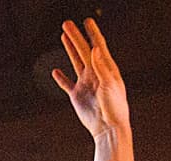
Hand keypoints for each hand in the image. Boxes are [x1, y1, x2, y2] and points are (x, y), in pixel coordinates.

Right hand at [53, 18, 130, 139]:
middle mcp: (95, 74)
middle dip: (75, 36)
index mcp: (106, 69)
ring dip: (69, 48)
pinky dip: (61, 78)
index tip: (87, 21)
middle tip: (67, 23)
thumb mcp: (109, 85)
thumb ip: (101, 66)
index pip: (98, 46)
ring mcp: (86, 84)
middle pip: (83, 50)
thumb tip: (95, 48)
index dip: (93, 33)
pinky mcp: (77, 96)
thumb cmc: (115, 107)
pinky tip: (55, 71)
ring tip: (63, 35)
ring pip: (75, 61)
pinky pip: (66, 84)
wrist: (108, 128)